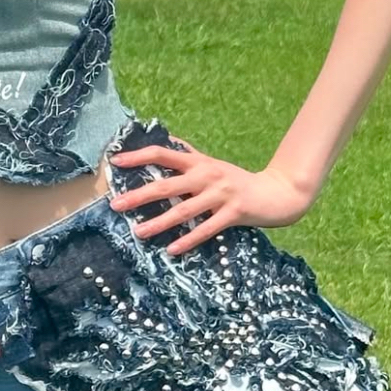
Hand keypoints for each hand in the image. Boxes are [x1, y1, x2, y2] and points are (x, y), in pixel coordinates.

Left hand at [109, 137, 315, 256]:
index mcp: (198, 162)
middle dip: (139, 195)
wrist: (275, 192)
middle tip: (116, 204)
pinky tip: (172, 249)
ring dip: (159, 222)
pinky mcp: (233, 213)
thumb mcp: (212, 163)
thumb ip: (190, 154)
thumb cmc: (238, 179)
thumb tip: (170, 140)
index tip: (115, 161)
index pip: (162, 153)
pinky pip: (206, 229)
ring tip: (138, 232)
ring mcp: (219, 194)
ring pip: (183, 210)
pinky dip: (188, 240)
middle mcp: (206, 175)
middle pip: (166, 184)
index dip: (138, 156)